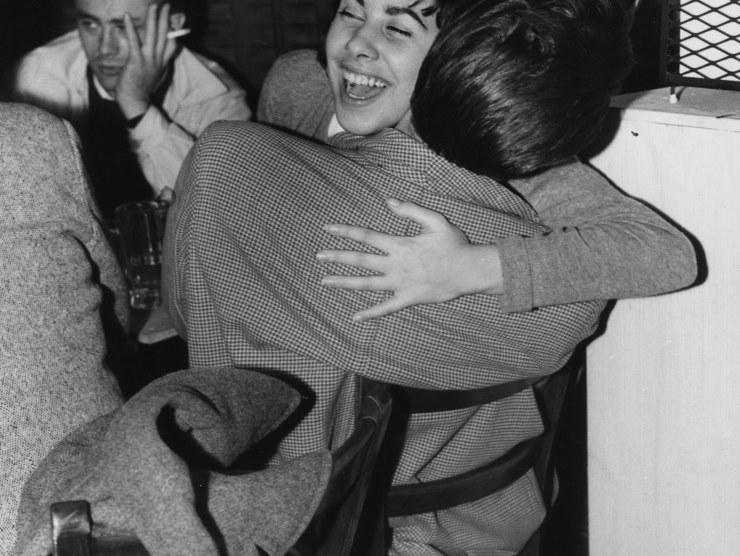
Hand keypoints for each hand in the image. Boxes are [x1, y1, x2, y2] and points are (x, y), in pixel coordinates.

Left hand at [116, 3, 177, 118]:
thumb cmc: (143, 91)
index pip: (171, 44)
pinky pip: (134, 41)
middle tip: (165, 6)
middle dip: (165, 19)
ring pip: (153, 35)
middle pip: (164, 35)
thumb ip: (159, 65)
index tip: (172, 21)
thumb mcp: (156, 77)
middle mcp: (158, 59)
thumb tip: (160, 58)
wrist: (136, 102)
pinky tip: (127, 16)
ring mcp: (148, 59)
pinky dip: (130, 28)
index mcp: (163, 63)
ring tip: (153, 6)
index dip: (173, 31)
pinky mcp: (136, 60)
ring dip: (153, 19)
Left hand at [317, 198, 503, 321]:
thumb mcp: (435, 220)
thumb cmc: (455, 244)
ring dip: (344, 282)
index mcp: (400, 245)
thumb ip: (411, 210)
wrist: (470, 271)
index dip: (346, 231)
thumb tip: (389, 202)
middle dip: (337, 257)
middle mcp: (395, 265)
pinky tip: (355, 317)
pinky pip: (385, 308)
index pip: (366, 236)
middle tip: (319, 256)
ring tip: (325, 282)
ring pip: (366, 284)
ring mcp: (399, 284)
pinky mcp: (408, 299)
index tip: (328, 228)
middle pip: (360, 260)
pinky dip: (370, 313)